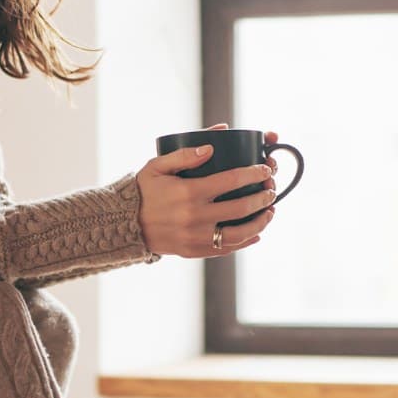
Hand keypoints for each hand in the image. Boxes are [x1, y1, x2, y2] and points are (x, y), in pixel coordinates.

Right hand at [134, 122, 278, 259]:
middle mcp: (195, 216)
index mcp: (189, 192)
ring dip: (261, 221)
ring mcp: (196, 236)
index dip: (254, 173)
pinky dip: (246, 241)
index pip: (232, 180)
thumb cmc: (143, 191)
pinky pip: (227, 248)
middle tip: (271, 189)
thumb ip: (183, 155)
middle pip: (242, 207)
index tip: (264, 169)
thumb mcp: (157, 166)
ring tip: (270, 211)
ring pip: (240, 232)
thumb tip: (212, 146)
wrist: (126, 225)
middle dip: (264, 196)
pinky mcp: (195, 251)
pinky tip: (256, 232)